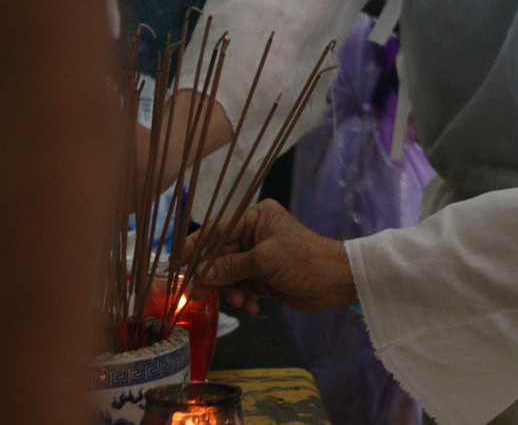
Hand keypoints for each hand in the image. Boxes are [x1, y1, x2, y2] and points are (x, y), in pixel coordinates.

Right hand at [189, 200, 356, 314]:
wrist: (336, 282)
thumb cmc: (304, 261)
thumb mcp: (264, 261)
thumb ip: (228, 267)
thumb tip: (197, 276)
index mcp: (255, 217)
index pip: (215, 230)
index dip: (193, 249)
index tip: (174, 267)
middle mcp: (253, 234)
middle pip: (217, 256)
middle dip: (212, 277)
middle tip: (199, 296)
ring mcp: (256, 257)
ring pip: (226, 275)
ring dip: (230, 291)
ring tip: (243, 301)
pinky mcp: (262, 277)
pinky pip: (239, 287)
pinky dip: (242, 298)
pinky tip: (253, 307)